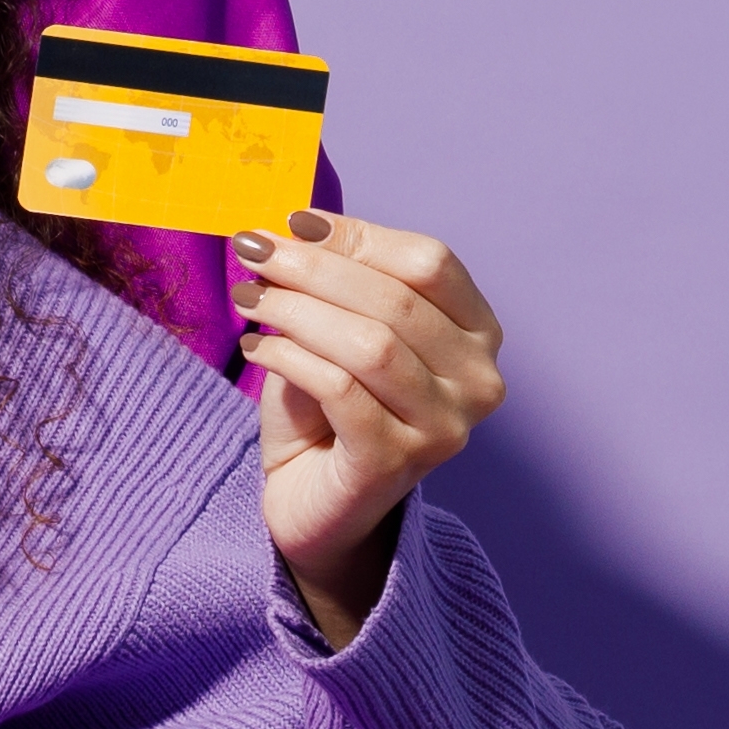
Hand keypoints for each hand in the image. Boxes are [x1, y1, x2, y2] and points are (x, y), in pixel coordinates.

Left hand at [235, 211, 504, 642]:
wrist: (315, 506)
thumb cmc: (328, 413)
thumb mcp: (338, 332)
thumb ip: (335, 282)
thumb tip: (292, 224)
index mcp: (477, 335)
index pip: (428, 263)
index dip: (358, 235)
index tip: (292, 222)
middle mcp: (478, 381)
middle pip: (397, 298)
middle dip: (315, 267)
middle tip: (254, 251)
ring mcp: (444, 427)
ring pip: (370, 342)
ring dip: (297, 309)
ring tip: (249, 298)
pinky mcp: (396, 462)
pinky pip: (340, 389)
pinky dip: (290, 357)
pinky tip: (257, 349)